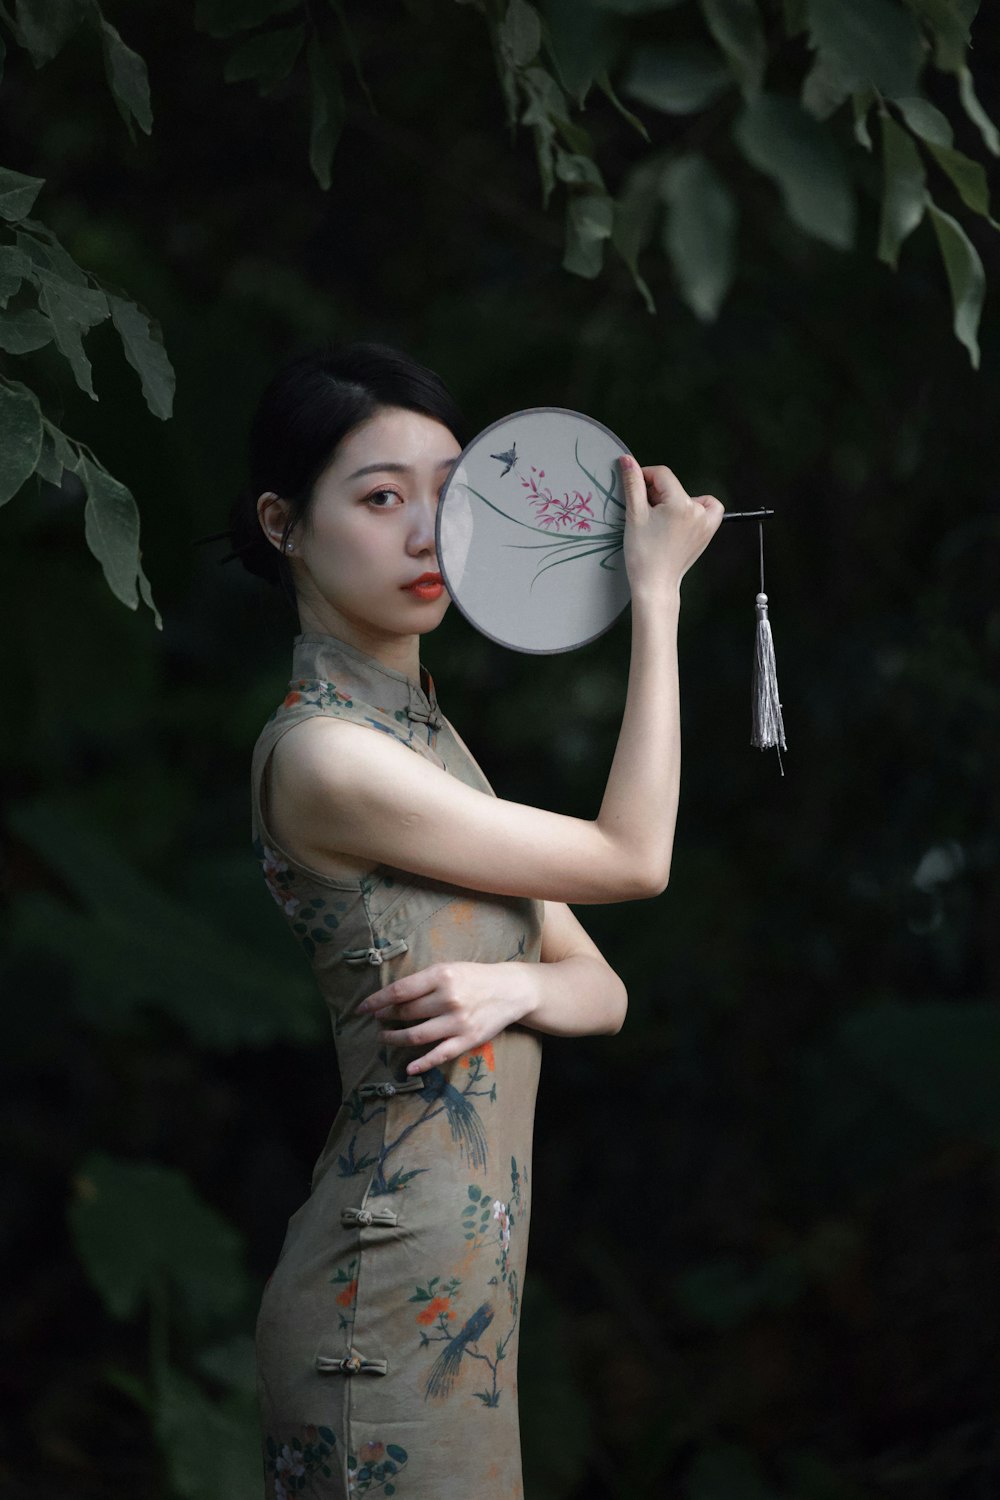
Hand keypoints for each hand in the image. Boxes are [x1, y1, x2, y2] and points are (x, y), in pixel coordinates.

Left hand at [357, 961, 536, 1074]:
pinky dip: (422, 1063)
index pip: (400, 991)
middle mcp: (448, 998)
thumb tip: (390, 997)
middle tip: (376, 1019)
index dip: (377, 1001)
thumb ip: (423, 981)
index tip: (363, 1008)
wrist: (510, 990)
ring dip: (395, 1038)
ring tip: (384, 1037)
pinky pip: (440, 1055)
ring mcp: (458, 1022)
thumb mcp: (448, 968)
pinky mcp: (467, 1039)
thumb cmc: (474, 977)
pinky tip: (409, 1067)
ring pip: (416, 1036)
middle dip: (385, 1017)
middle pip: (405, 1013)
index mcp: (441, 976)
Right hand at [619, 455, 723, 599]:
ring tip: (660, 520)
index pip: (661, 474)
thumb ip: (633, 483)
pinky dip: (695, 508)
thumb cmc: (643, 554)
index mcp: (681, 504)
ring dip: (673, 501)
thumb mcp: (634, 515)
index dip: (644, 476)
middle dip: (657, 494)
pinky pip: (707, 509)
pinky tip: (680, 519)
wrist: (655, 584)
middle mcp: (698, 510)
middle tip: (644, 513)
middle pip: (674, 487)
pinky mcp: (708, 532)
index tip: (634, 488)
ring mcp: (706, 522)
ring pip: (688, 496)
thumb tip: (627, 460)